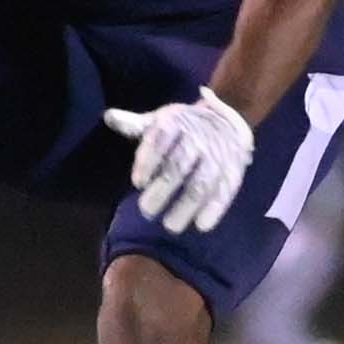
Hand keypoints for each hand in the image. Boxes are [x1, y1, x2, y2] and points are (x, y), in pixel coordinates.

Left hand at [103, 85, 253, 234]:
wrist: (229, 118)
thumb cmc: (184, 125)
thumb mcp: (160, 119)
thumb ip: (135, 125)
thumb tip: (109, 117)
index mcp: (176, 122)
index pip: (160, 139)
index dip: (148, 161)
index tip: (138, 183)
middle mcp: (198, 137)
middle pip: (179, 165)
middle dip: (163, 190)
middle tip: (146, 211)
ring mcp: (218, 154)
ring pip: (202, 182)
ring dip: (187, 206)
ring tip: (171, 226)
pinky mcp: (234, 169)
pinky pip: (226, 190)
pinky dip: (215, 208)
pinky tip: (202, 226)